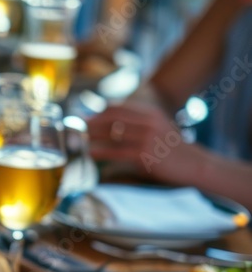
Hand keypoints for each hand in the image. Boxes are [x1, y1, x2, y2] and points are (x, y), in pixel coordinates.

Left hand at [86, 101, 200, 182]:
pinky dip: (101, 152)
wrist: (194, 164)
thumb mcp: (159, 129)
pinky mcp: (144, 153)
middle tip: (76, 128)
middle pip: (112, 117)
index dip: (98, 112)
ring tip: (78, 140)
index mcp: (150, 113)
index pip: (118, 107)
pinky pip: (117, 151)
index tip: (85, 117)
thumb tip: (115, 127)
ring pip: (112, 133)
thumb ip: (140, 124)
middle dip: (91, 122)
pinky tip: (91, 153)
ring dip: (92, 136)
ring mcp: (146, 137)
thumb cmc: (173, 150)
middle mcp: (147, 121)